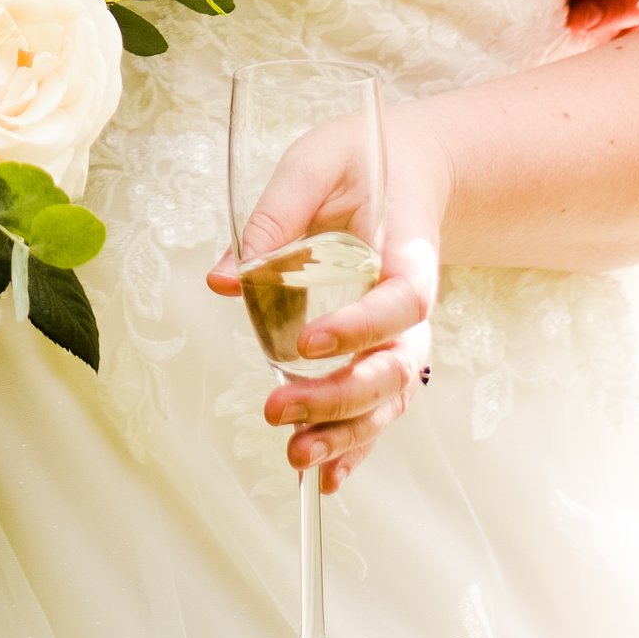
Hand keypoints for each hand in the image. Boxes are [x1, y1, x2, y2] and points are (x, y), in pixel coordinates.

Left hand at [206, 112, 445, 492]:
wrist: (412, 166)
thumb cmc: (363, 158)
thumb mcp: (315, 164)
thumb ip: (274, 217)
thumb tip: (224, 280)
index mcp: (408, 250)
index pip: (403, 301)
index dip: (360, 328)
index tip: (308, 342)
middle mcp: (415, 303)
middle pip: (396, 368)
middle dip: (339, 397)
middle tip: (277, 410)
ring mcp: (403, 334)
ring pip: (389, 400)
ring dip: (346, 433)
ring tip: (296, 458)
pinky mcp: (384, 351)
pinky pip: (379, 407)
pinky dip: (356, 447)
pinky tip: (324, 479)